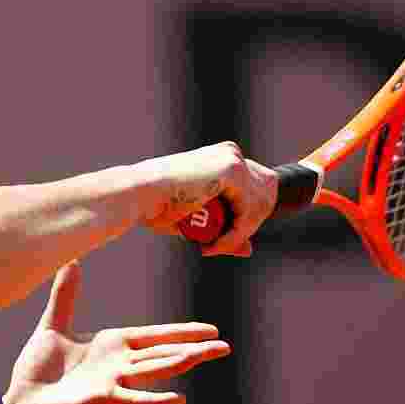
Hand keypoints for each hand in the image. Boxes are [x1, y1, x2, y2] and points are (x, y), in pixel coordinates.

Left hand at [2, 261, 230, 403]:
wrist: (20, 402)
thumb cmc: (38, 371)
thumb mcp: (53, 326)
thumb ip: (66, 296)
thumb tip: (72, 261)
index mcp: (111, 345)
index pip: (153, 336)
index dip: (180, 331)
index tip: (209, 329)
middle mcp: (118, 364)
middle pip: (163, 352)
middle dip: (194, 347)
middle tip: (226, 345)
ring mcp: (113, 382)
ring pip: (155, 369)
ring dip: (183, 361)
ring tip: (211, 355)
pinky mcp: (102, 400)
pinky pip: (134, 399)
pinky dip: (155, 399)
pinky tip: (179, 397)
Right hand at [138, 141, 277, 256]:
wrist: (139, 194)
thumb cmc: (158, 207)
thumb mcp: (198, 222)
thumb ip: (227, 232)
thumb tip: (250, 250)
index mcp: (224, 157)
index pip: (256, 191)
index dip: (246, 220)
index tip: (221, 241)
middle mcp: (232, 153)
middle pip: (266, 196)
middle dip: (249, 225)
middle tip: (218, 245)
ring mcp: (234, 159)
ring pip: (259, 206)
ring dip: (239, 234)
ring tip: (212, 247)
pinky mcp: (233, 171)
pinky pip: (248, 212)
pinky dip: (234, 234)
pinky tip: (213, 244)